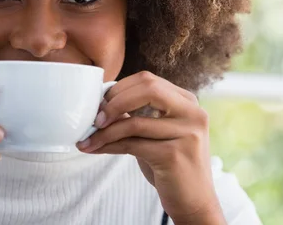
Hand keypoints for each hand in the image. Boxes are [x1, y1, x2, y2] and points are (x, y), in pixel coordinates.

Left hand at [76, 71, 224, 223]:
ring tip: (87, 138)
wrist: (195, 202)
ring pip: (134, 122)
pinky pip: (132, 144)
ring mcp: (186, 133)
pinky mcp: (174, 155)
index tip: (100, 103)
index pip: (148, 80)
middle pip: (146, 88)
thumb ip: (138, 113)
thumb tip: (102, 102)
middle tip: (95, 118)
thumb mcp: (158, 133)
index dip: (119, 88)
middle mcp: (192, 113)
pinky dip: (108, 145)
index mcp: (188, 102)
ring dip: (104, 131)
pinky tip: (95, 149)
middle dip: (113, 101)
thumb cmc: (172, 166)